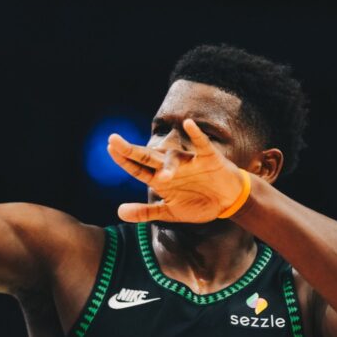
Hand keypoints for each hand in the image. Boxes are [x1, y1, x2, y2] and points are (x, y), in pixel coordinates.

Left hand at [106, 118, 247, 222]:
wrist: (227, 201)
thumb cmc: (197, 204)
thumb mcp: (169, 212)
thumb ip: (145, 212)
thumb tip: (119, 212)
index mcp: (160, 180)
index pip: (138, 169)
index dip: (124, 161)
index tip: (109, 149)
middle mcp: (172, 167)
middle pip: (148, 157)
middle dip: (131, 150)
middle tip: (113, 140)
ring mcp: (189, 162)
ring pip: (174, 158)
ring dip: (169, 166)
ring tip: (162, 177)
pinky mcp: (209, 158)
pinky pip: (202, 144)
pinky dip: (196, 135)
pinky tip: (189, 124)